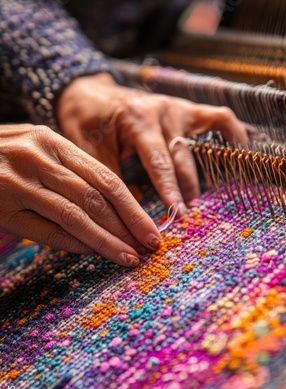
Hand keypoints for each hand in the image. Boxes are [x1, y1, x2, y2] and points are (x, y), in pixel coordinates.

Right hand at [0, 124, 161, 265]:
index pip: (105, 178)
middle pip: (96, 198)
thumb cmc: (4, 157)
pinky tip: (93, 253)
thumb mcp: (37, 150)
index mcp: (52, 141)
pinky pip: (46, 231)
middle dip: (128, 225)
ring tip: (128, 257)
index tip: (152, 229)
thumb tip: (114, 213)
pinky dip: (74, 244)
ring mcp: (18, 183)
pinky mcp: (4, 208)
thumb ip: (70, 173)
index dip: (133, 207)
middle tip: (149, 247)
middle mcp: (38, 158)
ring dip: (106, 240)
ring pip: (75, 216)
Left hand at [57, 73, 247, 215]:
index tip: (177, 216)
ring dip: (205, 174)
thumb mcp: (88, 150)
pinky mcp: (186, 108)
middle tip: (187, 218)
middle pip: (182, 158)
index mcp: (138, 119)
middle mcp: (163, 110)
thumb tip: (123, 216)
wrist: (87, 90)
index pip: (159, 163)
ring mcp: (178, 107)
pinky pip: (219, 119)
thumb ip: (108, 179)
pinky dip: (232, 136)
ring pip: (203, 143)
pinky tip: (236, 156)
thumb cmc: (85, 121)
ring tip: (202, 200)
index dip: (170, 192)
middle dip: (186, 191)